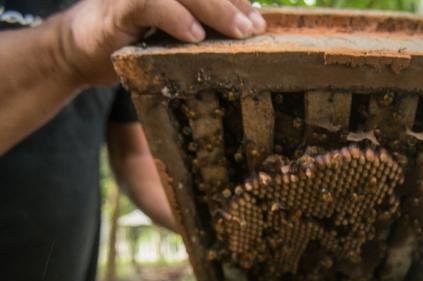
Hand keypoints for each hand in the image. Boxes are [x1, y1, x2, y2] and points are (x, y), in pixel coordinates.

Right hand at [57, 0, 265, 85]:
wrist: (78, 49)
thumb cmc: (133, 38)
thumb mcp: (171, 27)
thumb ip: (199, 20)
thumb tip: (245, 25)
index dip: (237, 0)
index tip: (259, 22)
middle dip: (232, 5)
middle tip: (254, 28)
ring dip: (215, 10)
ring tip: (238, 33)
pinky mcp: (119, 7)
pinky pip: (151, 5)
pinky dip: (175, 18)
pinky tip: (194, 36)